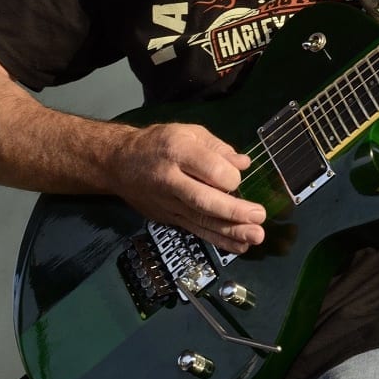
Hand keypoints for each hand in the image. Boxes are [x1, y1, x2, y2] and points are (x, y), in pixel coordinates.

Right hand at [111, 121, 266, 253]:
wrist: (118, 163)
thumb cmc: (158, 142)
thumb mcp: (188, 132)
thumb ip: (217, 147)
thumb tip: (244, 164)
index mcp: (178, 151)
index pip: (208, 168)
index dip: (229, 176)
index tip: (238, 177)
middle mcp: (171, 180)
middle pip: (204, 200)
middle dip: (233, 211)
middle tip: (259, 217)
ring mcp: (168, 203)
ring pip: (200, 220)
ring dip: (230, 232)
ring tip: (255, 237)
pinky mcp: (168, 219)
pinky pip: (195, 230)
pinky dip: (218, 240)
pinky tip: (239, 246)